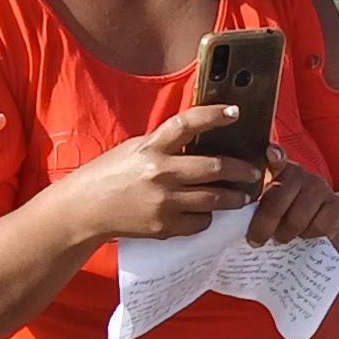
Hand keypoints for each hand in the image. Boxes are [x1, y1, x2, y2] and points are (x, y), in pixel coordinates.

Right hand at [50, 103, 263, 245]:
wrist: (85, 209)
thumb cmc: (110, 174)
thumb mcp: (134, 149)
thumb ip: (165, 145)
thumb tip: (200, 139)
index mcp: (151, 147)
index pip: (187, 124)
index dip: (213, 116)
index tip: (235, 112)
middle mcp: (160, 172)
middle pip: (214, 167)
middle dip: (241, 170)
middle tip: (254, 171)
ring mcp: (164, 201)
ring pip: (215, 199)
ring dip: (234, 197)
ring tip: (242, 196)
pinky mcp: (165, 226)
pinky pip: (200, 222)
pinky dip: (207, 217)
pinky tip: (207, 213)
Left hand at [245, 150, 338, 247]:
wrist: (322, 212)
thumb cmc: (285, 207)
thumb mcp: (268, 199)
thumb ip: (256, 202)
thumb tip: (239, 219)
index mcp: (279, 169)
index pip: (278, 160)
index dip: (276, 157)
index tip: (271, 152)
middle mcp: (300, 173)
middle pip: (278, 202)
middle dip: (264, 226)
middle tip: (256, 241)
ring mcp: (320, 187)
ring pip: (297, 220)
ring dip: (286, 234)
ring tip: (282, 237)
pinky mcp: (336, 204)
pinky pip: (318, 227)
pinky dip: (308, 236)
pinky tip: (304, 232)